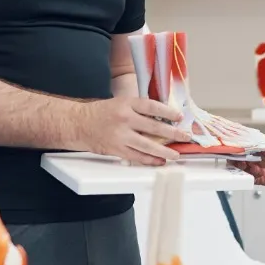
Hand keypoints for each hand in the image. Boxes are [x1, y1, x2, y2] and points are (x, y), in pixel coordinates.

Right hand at [76, 96, 190, 165]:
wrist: (79, 124)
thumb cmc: (102, 112)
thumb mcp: (121, 103)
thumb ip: (139, 109)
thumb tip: (162, 117)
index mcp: (126, 104)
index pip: (152, 106)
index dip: (168, 111)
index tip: (179, 117)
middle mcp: (125, 119)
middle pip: (154, 127)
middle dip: (172, 133)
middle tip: (185, 136)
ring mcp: (120, 136)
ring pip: (147, 145)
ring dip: (164, 151)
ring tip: (176, 155)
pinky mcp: (116, 149)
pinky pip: (136, 156)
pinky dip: (150, 160)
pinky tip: (160, 161)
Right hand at [231, 146, 264, 186]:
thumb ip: (255, 142)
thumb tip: (242, 140)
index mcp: (253, 149)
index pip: (239, 149)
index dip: (233, 149)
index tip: (227, 148)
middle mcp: (252, 159)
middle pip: (237, 160)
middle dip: (234, 159)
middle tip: (234, 157)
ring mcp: (255, 169)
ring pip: (242, 170)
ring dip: (241, 167)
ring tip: (244, 163)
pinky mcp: (260, 179)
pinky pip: (250, 178)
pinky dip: (250, 175)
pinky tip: (255, 170)